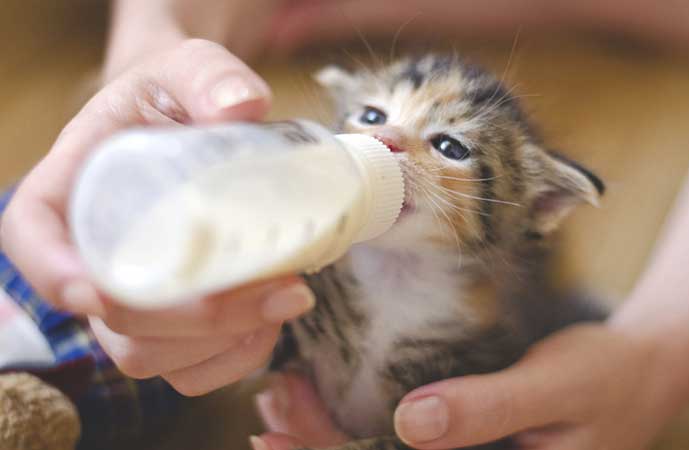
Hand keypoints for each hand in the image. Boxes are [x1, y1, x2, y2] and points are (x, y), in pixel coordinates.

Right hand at [0, 38, 315, 395]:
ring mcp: (131, 299)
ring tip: (288, 295)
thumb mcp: (185, 69)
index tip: (98, 291)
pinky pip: (188, 371)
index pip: (31, 240)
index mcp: (68, 189)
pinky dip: (234, 358)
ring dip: (222, 341)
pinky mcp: (171, 324)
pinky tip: (273, 320)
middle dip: (193, 318)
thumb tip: (243, 106)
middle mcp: (90, 255)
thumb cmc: (175, 98)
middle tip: (276, 287)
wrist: (196, 126)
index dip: (55, 275)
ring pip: (151, 355)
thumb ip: (208, 75)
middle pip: (113, 318)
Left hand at [251, 324, 687, 449]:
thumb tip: (409, 424)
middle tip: (269, 408)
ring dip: (330, 437)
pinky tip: (328, 402)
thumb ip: (487, 409)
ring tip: (282, 403)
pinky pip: (408, 444)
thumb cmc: (608, 375)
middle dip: (318, 448)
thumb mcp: (555, 385)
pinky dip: (362, 426)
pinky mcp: (470, 444)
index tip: (278, 435)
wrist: (647, 368)